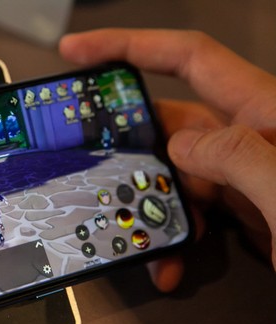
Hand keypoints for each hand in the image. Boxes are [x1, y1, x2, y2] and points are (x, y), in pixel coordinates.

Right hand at [60, 29, 275, 289]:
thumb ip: (241, 157)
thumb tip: (183, 142)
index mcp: (268, 114)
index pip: (189, 60)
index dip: (129, 47)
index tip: (79, 52)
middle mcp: (253, 138)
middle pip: (171, 123)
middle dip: (127, 149)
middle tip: (90, 166)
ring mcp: (248, 176)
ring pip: (176, 176)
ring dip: (149, 208)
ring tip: (137, 238)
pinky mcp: (248, 209)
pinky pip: (193, 210)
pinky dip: (174, 236)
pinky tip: (170, 263)